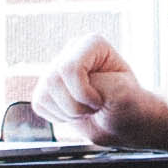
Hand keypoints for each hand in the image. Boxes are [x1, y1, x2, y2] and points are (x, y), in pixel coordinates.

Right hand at [32, 33, 165, 144]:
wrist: (123, 123)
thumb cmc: (128, 105)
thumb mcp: (122, 93)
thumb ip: (97, 84)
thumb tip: (67, 81)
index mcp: (92, 44)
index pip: (69, 67)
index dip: (82, 93)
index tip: (100, 102)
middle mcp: (71, 52)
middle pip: (52, 81)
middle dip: (74, 106)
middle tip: (94, 109)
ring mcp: (57, 69)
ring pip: (43, 94)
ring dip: (67, 113)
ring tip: (86, 112)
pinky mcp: (48, 88)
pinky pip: (39, 105)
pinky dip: (58, 117)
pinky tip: (75, 114)